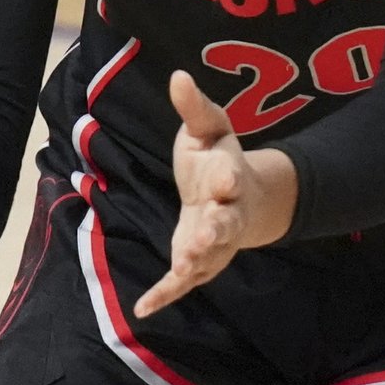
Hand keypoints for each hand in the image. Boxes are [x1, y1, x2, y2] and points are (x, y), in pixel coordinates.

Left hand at [132, 70, 295, 318]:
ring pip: (209, 256)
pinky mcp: (197, 262)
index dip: (226, 177)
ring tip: (181, 269)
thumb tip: (178, 75)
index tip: (223, 175)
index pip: (230, 176)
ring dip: (195, 262)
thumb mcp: (209, 128)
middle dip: (216, 230)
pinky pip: (182, 282)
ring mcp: (215, 243)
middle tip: (204, 236)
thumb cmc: (217, 159)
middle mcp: (228, 213)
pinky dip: (165, 295)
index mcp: (230, 176)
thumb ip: (194, 107)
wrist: (241, 199)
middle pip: (226, 225)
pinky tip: (143, 309)